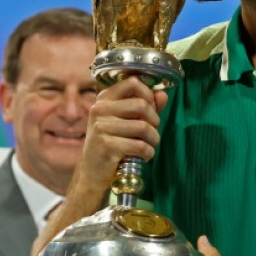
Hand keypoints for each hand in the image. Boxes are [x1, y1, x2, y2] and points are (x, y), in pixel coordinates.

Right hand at [78, 76, 167, 190]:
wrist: (93, 173)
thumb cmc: (113, 144)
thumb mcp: (127, 121)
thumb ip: (146, 106)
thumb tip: (163, 94)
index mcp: (104, 99)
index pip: (133, 83)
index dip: (149, 94)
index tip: (151, 109)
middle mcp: (100, 109)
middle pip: (142, 105)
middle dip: (155, 121)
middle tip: (152, 133)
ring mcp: (101, 127)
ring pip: (143, 127)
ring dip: (154, 140)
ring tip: (149, 146)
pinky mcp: (106, 146)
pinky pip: (140, 146)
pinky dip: (148, 153)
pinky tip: (144, 156)